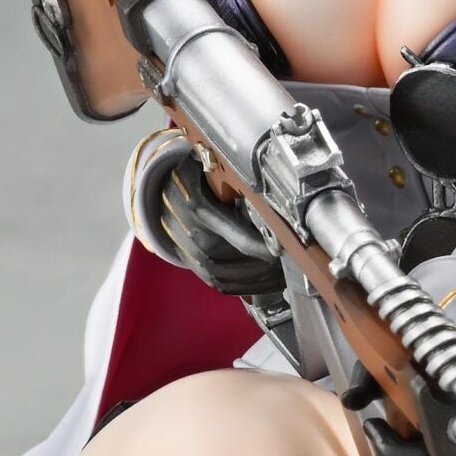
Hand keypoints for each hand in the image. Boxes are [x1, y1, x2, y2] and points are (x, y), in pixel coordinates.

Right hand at [141, 135, 285, 299]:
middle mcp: (192, 234)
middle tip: (291, 262)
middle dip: (267, 264)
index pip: (238, 236)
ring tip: (282, 274)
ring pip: (229, 276)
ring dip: (260, 279)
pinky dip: (246, 288)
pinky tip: (265, 283)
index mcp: (198, 207)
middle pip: (236, 259)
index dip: (264, 247)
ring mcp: (189, 253)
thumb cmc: (196, 177)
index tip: (286, 249)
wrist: (164, 193)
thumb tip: (272, 192)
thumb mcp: (211, 167)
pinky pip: (221, 284)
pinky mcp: (193, 266)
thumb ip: (236, 180)